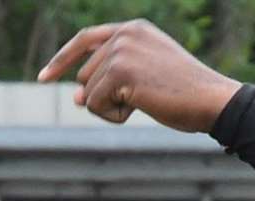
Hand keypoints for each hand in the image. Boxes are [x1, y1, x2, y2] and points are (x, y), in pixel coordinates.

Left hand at [37, 19, 242, 133]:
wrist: (211, 100)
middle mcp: (124, 34)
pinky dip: (113, 116)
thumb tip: (73, 97)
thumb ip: (109, 81)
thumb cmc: (182, 93)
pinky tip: (141, 108)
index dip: (61, 60)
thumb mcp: (143, 80)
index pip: (84, 40)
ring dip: (110, 109)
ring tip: (145, 101)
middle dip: (104, 98)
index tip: (43, 77)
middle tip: (141, 99)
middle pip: (84, 76)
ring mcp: (121, 51)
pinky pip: (94, 105)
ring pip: (86, 94)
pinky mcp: (120, 72)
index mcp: (132, 29)